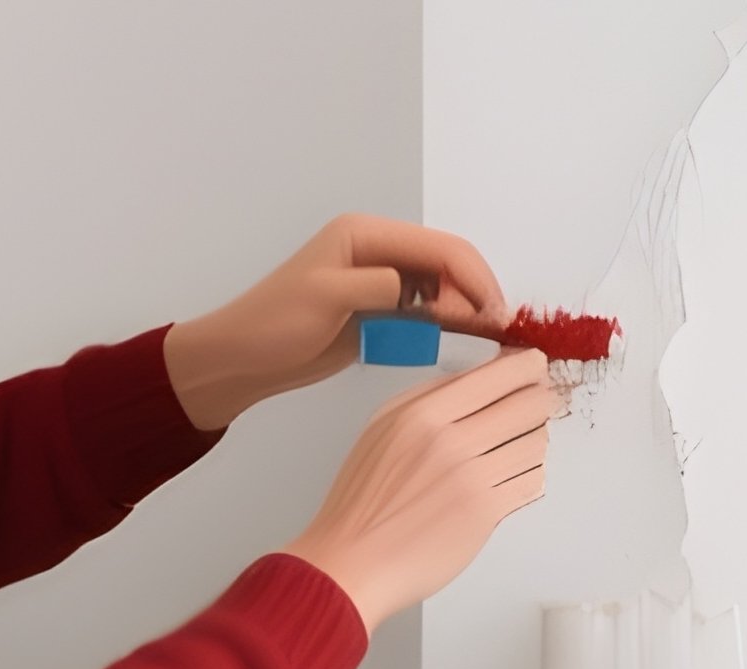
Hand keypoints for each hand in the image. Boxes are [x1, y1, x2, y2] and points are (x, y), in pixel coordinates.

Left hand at [163, 212, 509, 430]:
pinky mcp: (383, 309)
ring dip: (470, 307)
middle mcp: (378, 250)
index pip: (439, 248)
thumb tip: (418, 287)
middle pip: (449, 263)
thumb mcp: (325, 299)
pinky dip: (452, 321)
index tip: (496, 316)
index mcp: (365, 235)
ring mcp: (382, 280)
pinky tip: (468, 338)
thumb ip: (376, 287)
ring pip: (444, 286)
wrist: (245, 356)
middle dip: (479, 291)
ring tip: (491, 337)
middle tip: (501, 330)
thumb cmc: (275, 324)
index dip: (475, 278)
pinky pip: (429, 309)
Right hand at [279, 346, 557, 635]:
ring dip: (536, 441)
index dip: (526, 367)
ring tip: (521, 445)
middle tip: (541, 402)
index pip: (495, 376)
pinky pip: (531, 482)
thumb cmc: (363, 501)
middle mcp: (450, 441)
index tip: (536, 366)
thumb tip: (478, 381)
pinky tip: (514, 477)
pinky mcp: (487, 513)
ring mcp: (472, 478)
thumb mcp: (383, 429)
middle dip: (541, 401)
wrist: (354, 560)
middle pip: (526, 405)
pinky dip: (530, 476)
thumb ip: (427, 400)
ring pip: (535, 444)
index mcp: (422, 413)